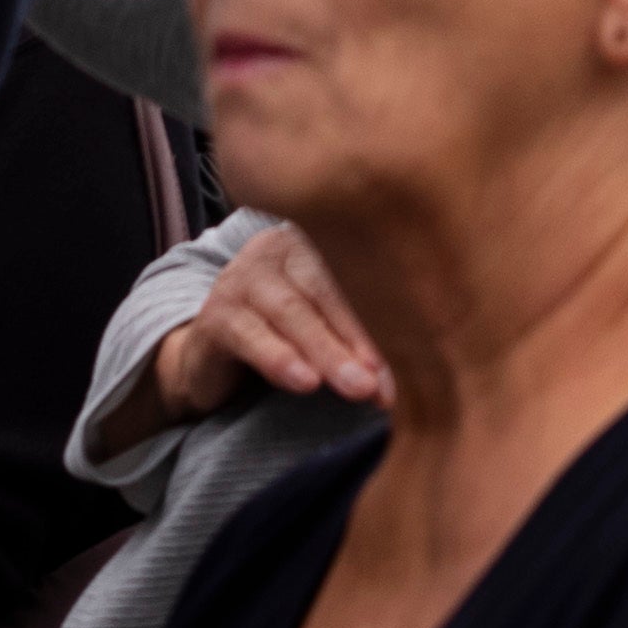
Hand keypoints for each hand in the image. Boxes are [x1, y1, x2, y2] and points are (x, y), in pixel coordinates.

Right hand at [150, 219, 384, 424]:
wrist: (211, 359)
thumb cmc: (284, 340)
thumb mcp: (325, 332)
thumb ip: (358, 343)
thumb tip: (404, 382)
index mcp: (314, 241)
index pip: (356, 275)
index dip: (385, 318)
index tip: (416, 363)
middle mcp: (276, 249)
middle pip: (326, 290)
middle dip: (359, 338)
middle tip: (385, 379)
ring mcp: (240, 277)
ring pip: (292, 312)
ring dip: (327, 352)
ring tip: (356, 386)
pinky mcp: (214, 315)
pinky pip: (250, 336)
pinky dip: (279, 359)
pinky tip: (304, 382)